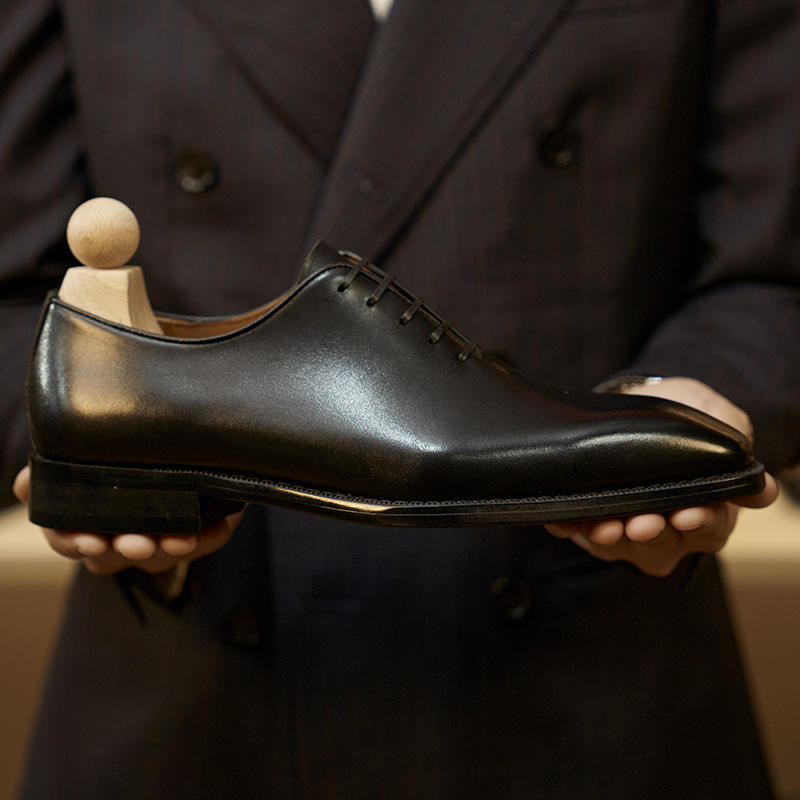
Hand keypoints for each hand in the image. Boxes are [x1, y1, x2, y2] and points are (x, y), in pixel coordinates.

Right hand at [13, 465, 242, 575]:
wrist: (171, 446)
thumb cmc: (111, 456)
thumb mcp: (77, 457)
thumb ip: (52, 470)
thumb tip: (23, 486)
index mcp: (86, 524)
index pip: (72, 542)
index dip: (78, 544)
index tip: (90, 540)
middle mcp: (120, 538)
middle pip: (118, 557)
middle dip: (129, 549)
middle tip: (137, 542)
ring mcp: (159, 538)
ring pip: (162, 555)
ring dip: (172, 547)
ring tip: (178, 537)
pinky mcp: (198, 530)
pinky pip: (207, 541)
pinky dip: (212, 535)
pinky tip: (219, 523)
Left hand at [544, 377, 778, 576]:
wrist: (634, 403)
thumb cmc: (681, 414)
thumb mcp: (713, 418)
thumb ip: (732, 447)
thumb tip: (762, 490)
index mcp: (705, 511)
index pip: (708, 528)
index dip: (700, 523)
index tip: (687, 516)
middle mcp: (666, 530)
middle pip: (662, 544)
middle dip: (650, 533)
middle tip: (642, 523)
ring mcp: (626, 531)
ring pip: (618, 545)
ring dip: (609, 536)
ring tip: (605, 525)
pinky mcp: (588, 522)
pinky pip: (575, 530)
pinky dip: (568, 526)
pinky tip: (562, 520)